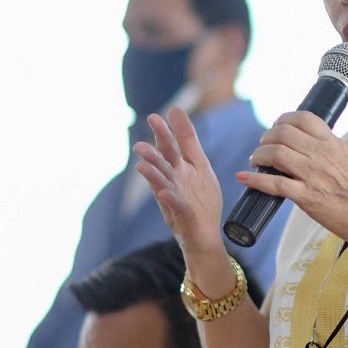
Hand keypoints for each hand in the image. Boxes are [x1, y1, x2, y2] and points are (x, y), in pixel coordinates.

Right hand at [132, 107, 224, 255]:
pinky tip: (164, 193)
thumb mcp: (199, 167)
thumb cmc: (201, 201)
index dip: (170, 131)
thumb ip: (189, 142)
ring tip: (142, 164)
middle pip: (164, 161)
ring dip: (153, 173)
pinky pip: (176, 206)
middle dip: (155, 148)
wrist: (205, 236)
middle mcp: (174, 181)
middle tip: (146, 135)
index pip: (174, 146)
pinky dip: (170, 199)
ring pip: (162, 183)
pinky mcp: (182, 216)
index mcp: (180, 168)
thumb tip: (176, 111)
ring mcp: (175, 198)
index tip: (165, 113)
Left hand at [242, 111, 347, 251]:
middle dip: (266, 137)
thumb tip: (307, 143)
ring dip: (258, 155)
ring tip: (256, 161)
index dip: (284, 119)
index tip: (276, 126)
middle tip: (262, 146)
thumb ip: (329, 149)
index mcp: (333, 143)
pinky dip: (255, 180)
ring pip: (275, 153)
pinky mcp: (306, 197)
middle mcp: (322, 155)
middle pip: (283, 133)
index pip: (304, 118)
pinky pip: (274, 184)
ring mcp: (313, 175)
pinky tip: (245, 178)